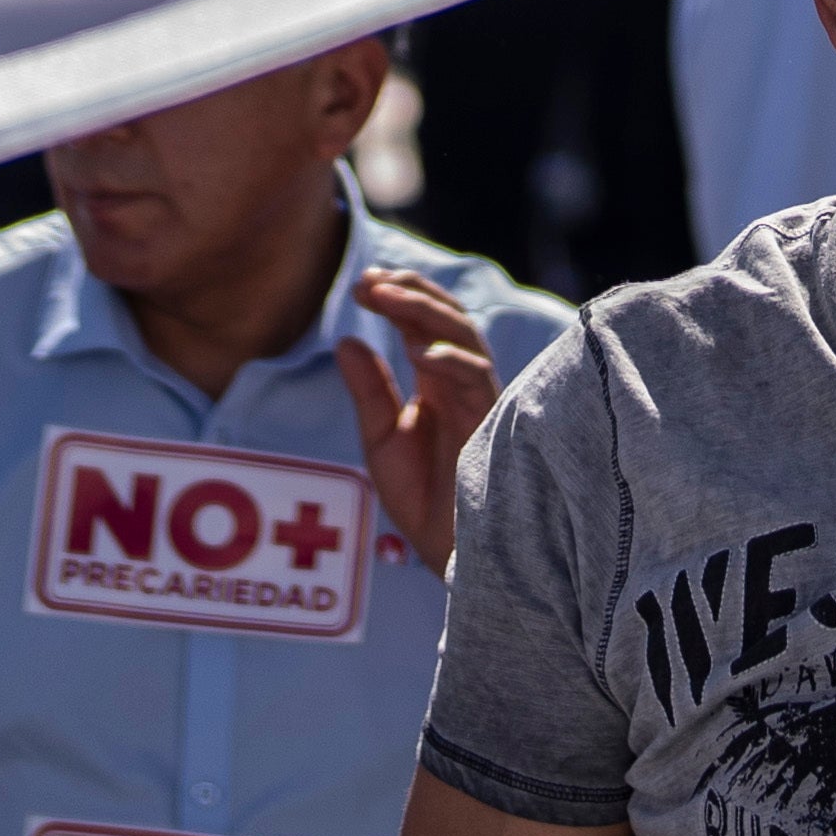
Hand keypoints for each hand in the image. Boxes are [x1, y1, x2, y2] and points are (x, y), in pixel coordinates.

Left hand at [337, 271, 505, 573]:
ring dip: (425, 313)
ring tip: (387, 298)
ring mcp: (479, 400)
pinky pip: (477, 380)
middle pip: (447, 319)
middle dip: (411, 292)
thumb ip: (369, 391)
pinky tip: (417, 352)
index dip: (397, 295)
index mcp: (437, 382)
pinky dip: (449, 360)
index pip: (423, 323)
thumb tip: (344, 340)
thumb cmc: (424, 501)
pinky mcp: (491, 423)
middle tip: (370, 281)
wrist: (450, 554)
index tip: (362, 282)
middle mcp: (461, 383)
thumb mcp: (382, 439)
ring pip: (464, 338)